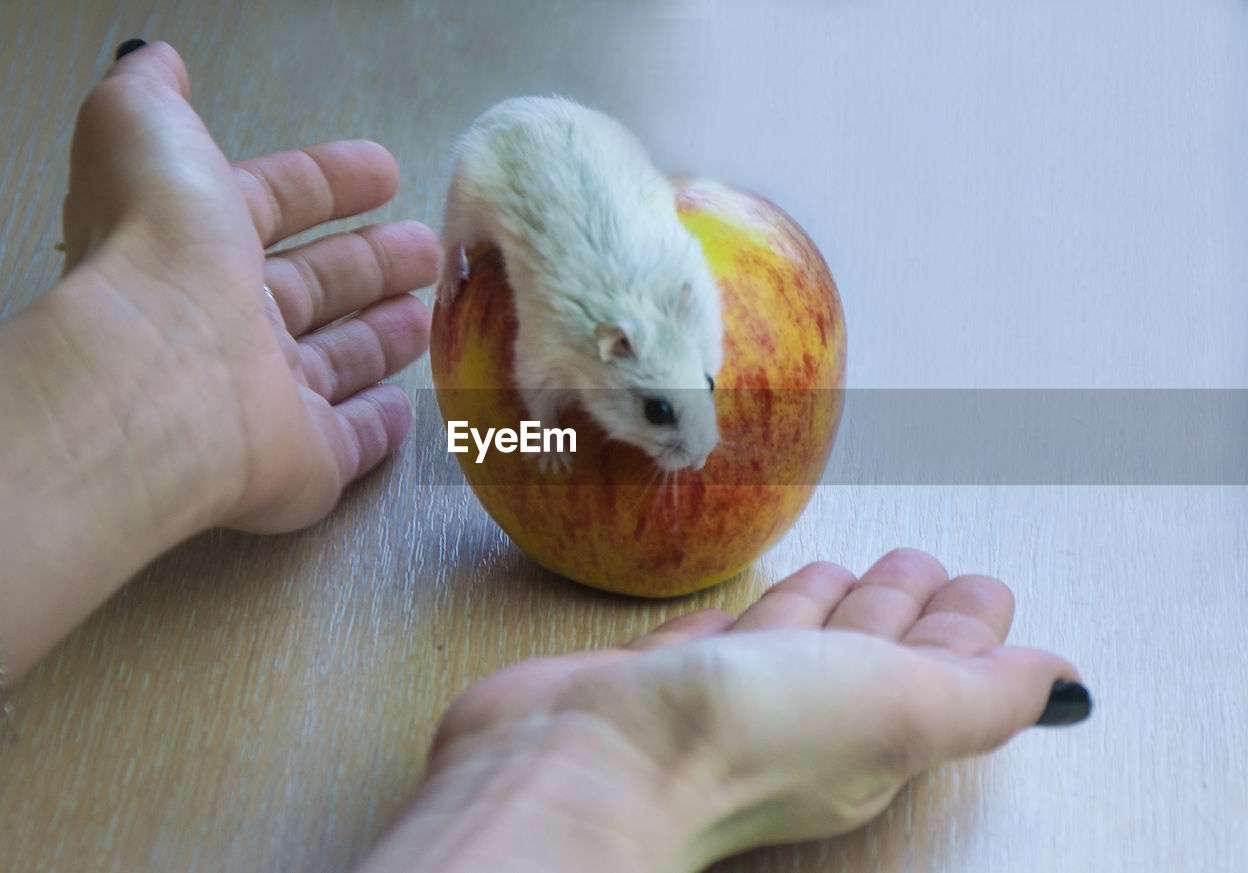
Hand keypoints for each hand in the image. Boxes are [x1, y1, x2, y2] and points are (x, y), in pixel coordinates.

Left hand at [59, 41, 439, 531]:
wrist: (164, 383)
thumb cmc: (162, 252)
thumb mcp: (144, 132)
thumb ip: (154, 94)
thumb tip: (159, 62)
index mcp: (198, 243)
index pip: (271, 204)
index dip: (327, 183)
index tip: (384, 170)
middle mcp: (228, 324)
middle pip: (314, 288)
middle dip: (374, 263)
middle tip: (429, 248)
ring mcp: (266, 400)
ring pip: (336, 363)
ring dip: (384, 338)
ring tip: (434, 316)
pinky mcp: (303, 465)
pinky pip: (349, 443)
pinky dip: (380, 426)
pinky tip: (407, 408)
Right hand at [362, 549, 1087, 871]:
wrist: (583, 764)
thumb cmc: (737, 740)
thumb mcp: (899, 704)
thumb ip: (984, 692)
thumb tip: (1061, 681)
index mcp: (870, 731)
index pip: (934, 666)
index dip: (965, 626)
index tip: (982, 586)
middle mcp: (802, 718)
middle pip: (866, 649)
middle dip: (898, 605)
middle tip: (919, 563)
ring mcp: (725, 699)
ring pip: (792, 640)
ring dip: (822, 607)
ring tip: (842, 571)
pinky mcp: (656, 681)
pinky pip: (714, 641)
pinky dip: (738, 618)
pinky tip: (742, 605)